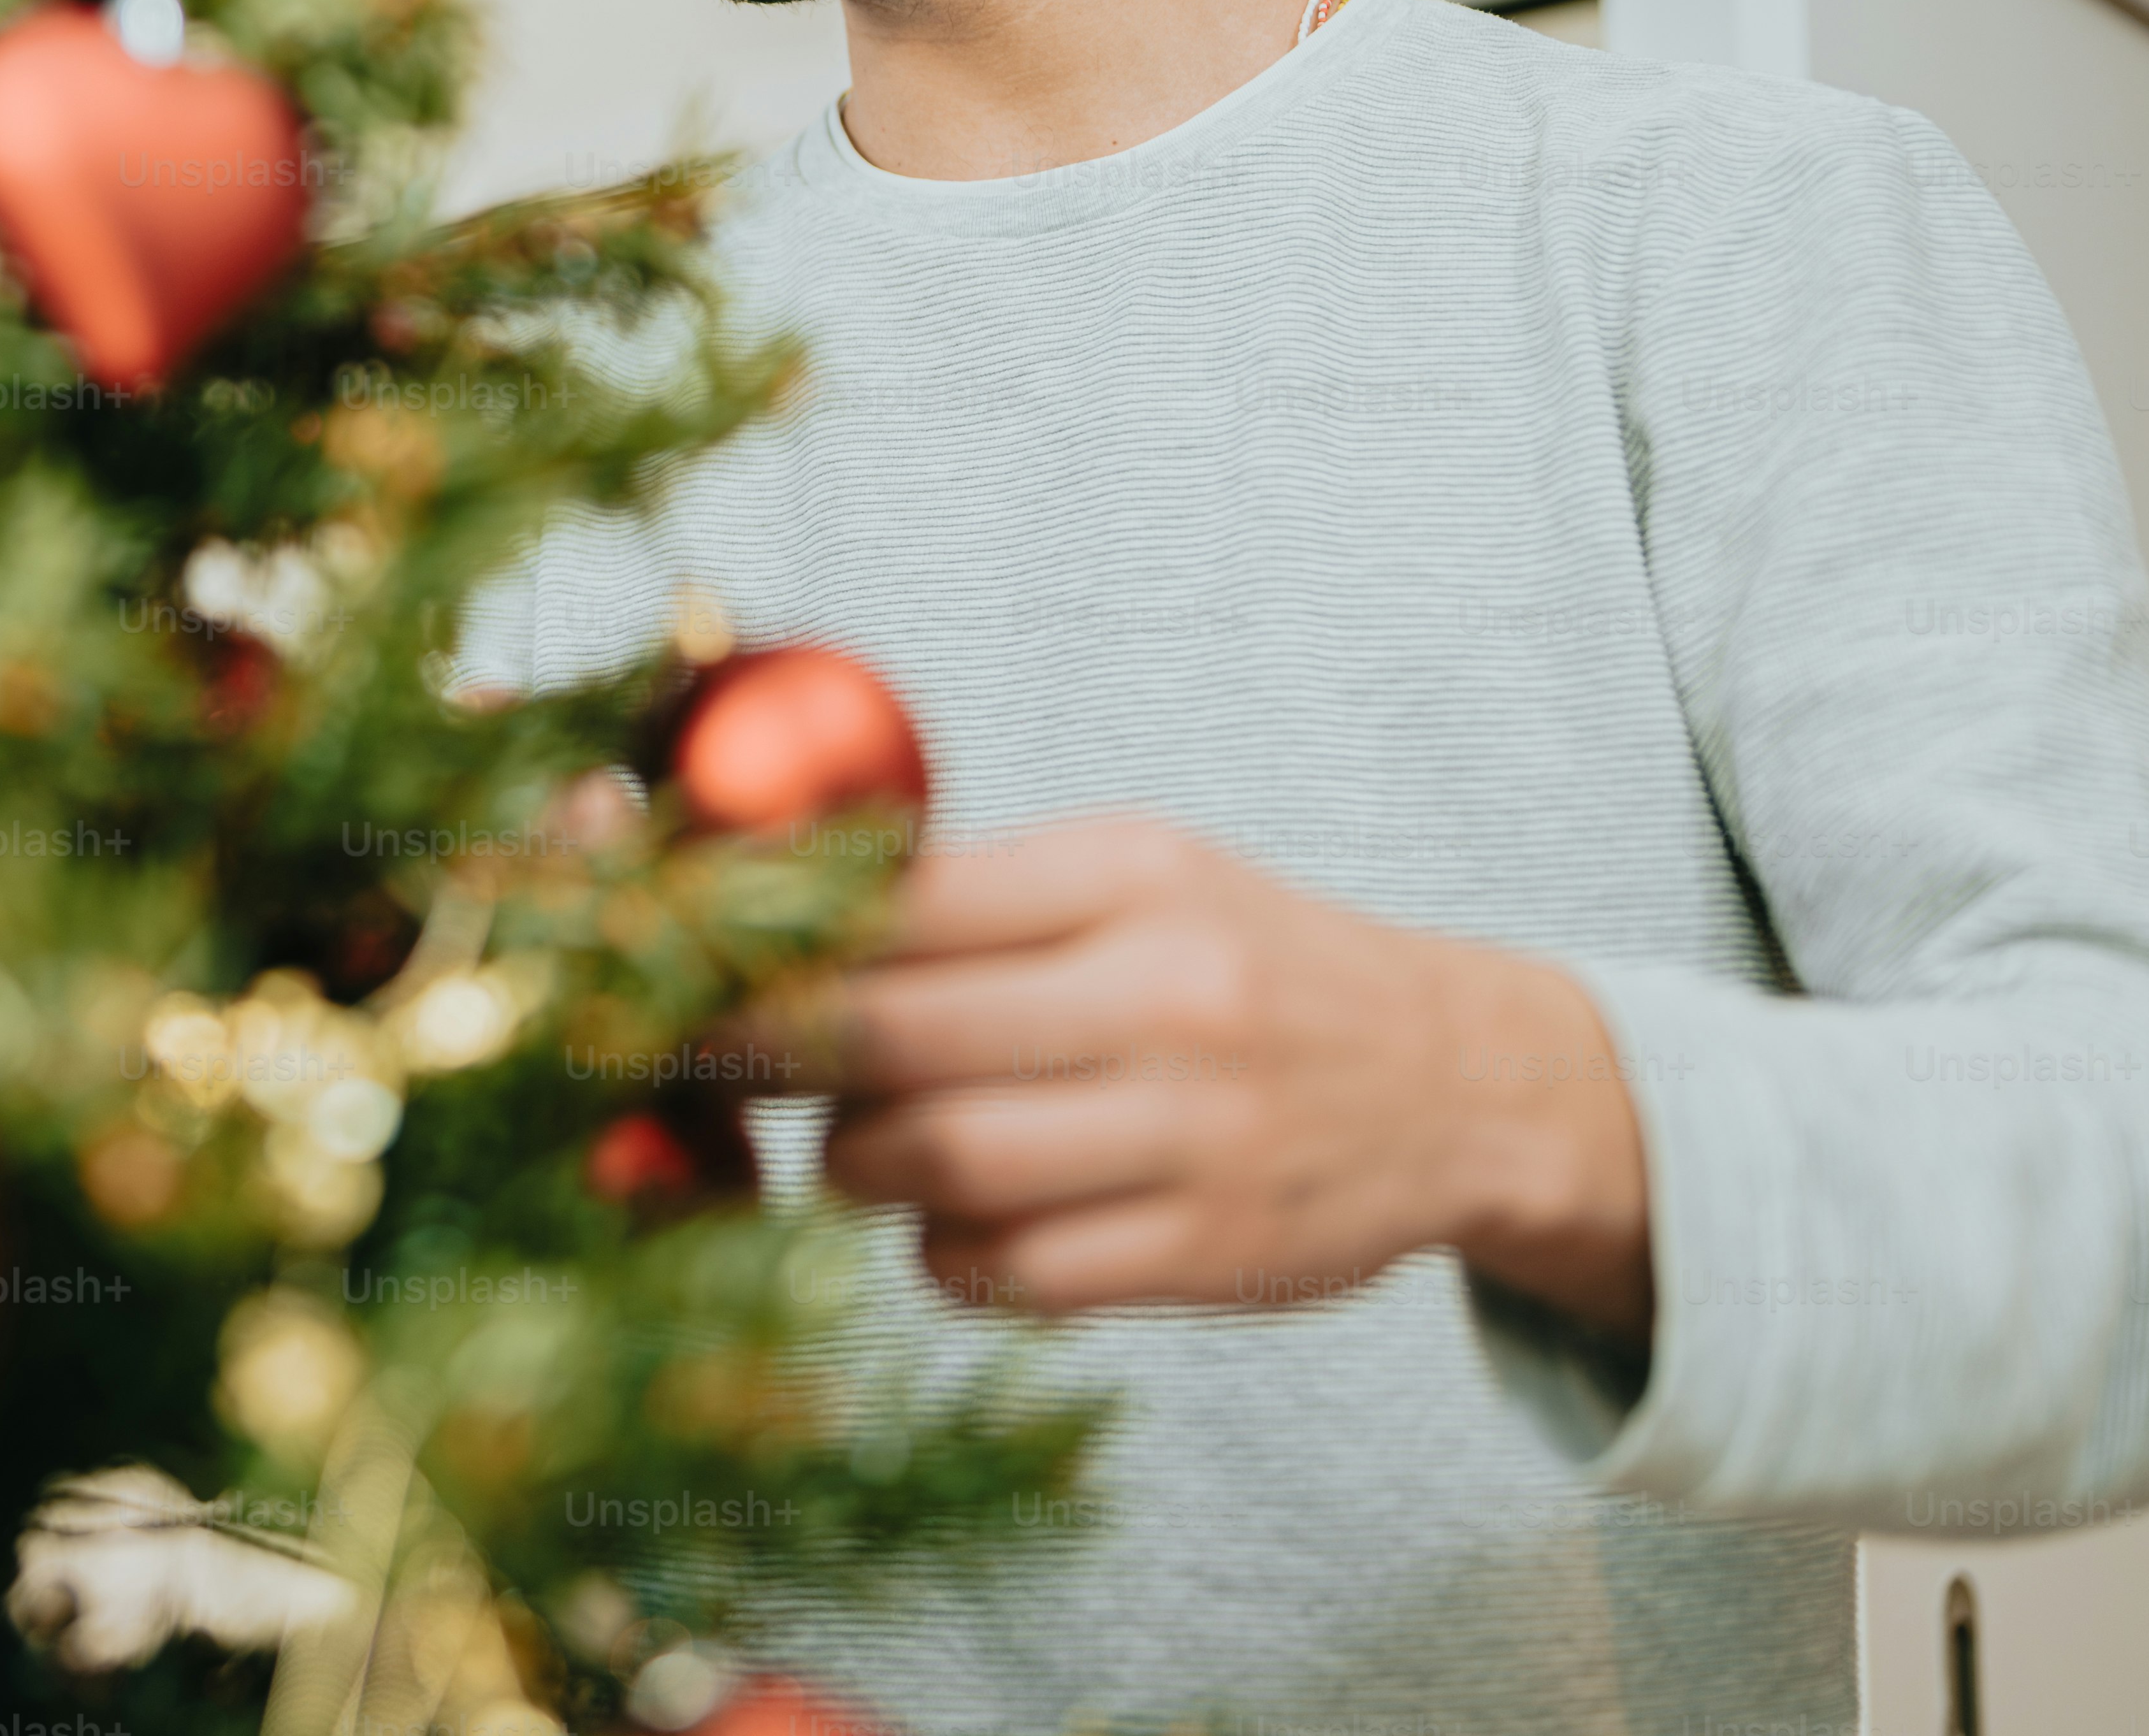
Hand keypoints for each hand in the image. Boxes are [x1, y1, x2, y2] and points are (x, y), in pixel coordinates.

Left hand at [811, 814, 1653, 1333]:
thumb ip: (968, 899)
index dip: (768, 947)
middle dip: (775, 1062)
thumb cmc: (1242, 966)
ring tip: (860, 1152)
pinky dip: (947, 1258)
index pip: (897, 904)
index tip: (689, 968)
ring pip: (940, 1163)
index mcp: (1129, 877)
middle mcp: (1168, 995)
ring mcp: (1197, 1133)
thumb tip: (765, 921)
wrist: (1459, 1079)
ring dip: (857, 1168)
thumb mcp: (1130, 879)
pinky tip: (956, 1227)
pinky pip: (1013, 1272)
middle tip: (728, 1071)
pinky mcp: (1213, 1254)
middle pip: (892, 1037)